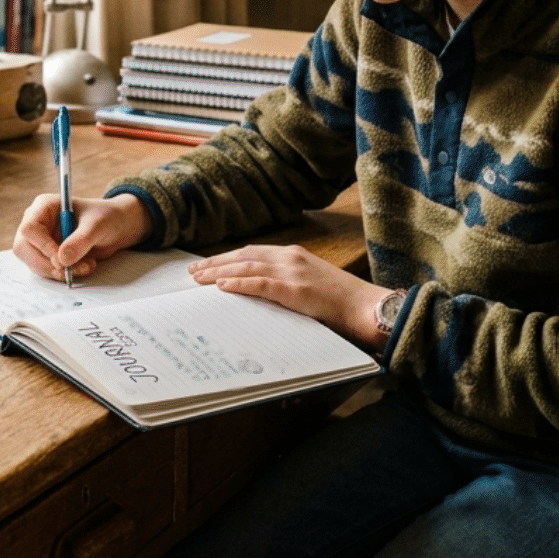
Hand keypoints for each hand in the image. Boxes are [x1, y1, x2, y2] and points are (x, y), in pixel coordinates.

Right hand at [12, 192, 151, 280]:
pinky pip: (46, 270)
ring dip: (58, 271)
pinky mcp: (46, 256)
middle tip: (71, 270)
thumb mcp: (97, 226)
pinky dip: (63, 274)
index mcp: (44, 206)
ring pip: (34, 263)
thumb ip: (80, 240)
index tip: (61, 259)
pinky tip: (82, 268)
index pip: (30, 229)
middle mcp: (37, 223)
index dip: (43, 246)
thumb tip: (61, 259)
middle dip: (48, 264)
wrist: (114, 227)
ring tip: (85, 266)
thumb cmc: (105, 218)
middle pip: (24, 248)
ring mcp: (39, 241)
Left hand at [189, 245, 391, 347]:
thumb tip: (261, 291)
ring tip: (199, 279)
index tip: (208, 264)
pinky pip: (260, 283)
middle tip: (193, 271)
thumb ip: (286, 283)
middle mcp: (290, 257)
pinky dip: (239, 283)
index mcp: (293, 254)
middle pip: (243, 256)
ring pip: (246, 268)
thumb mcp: (311, 284)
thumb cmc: (341, 300)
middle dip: (216, 263)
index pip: (252, 252)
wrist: (365, 306)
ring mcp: (293, 271)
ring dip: (219, 273)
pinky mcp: (296, 289)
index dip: (227, 257)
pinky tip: (222, 286)